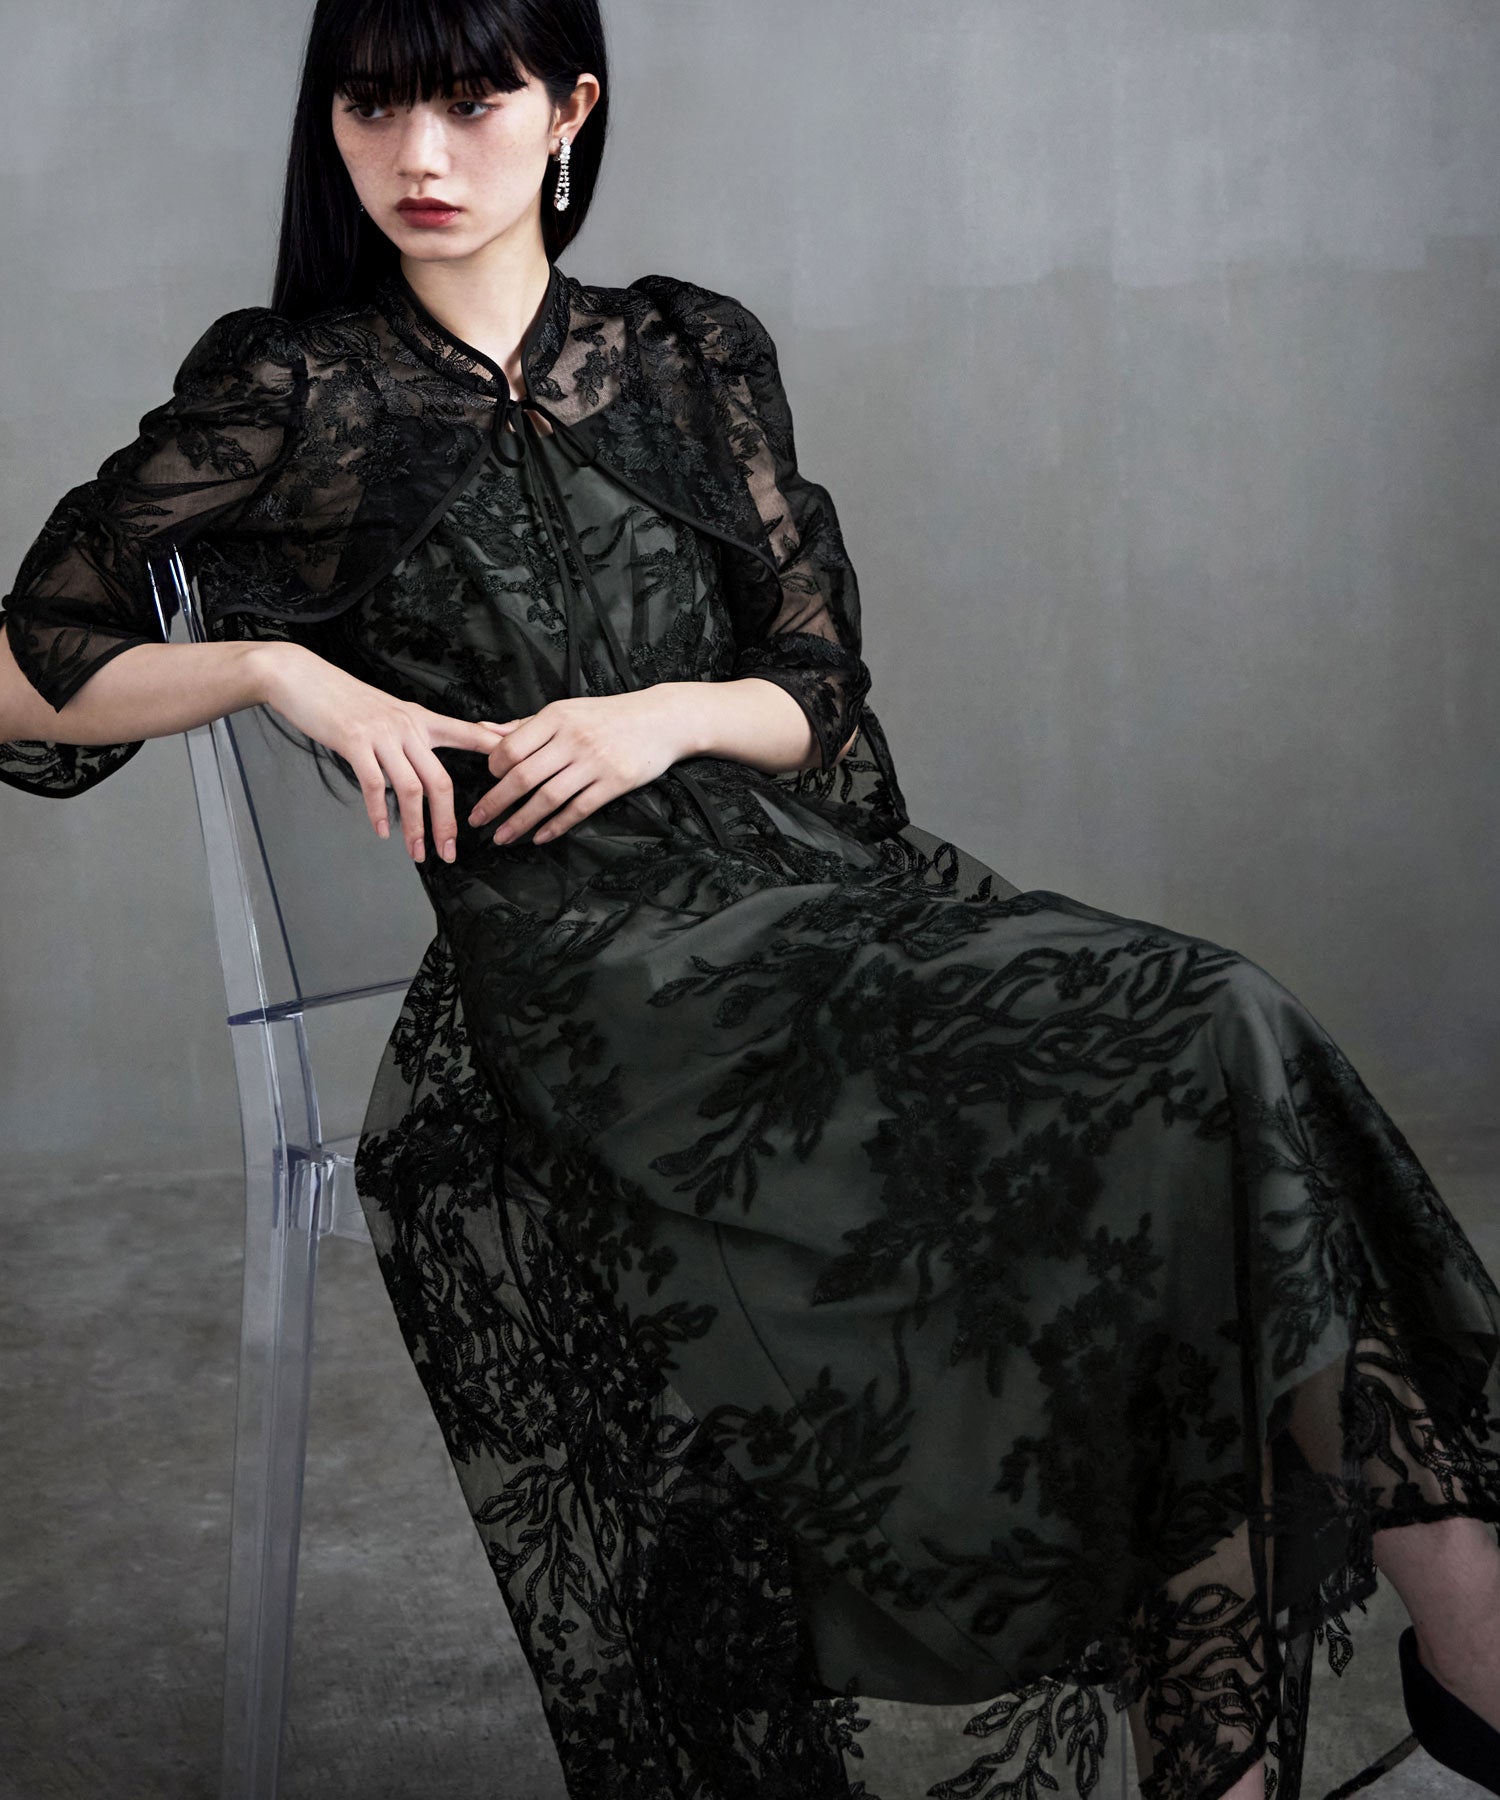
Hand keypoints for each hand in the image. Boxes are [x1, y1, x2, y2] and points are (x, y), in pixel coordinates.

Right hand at [258, 643, 507, 862]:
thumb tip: (433, 756)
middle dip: (448, 822)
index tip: (520, 773)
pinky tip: (383, 832)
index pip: (470, 734)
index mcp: (422, 720)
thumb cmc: (345, 700)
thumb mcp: (389, 712)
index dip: (497, 751)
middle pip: (441, 781)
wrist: (303, 678)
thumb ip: (415, 733)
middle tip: (450, 853)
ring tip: (418, 854)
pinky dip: (379, 812)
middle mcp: (408, 726)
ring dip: (416, 827)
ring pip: (410, 788)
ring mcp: (382, 735)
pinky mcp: (354, 742)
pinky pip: (374, 784)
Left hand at [467, 688, 694, 844]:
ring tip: (502, 837)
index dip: (494, 768)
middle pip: (524, 776)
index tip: (488, 781)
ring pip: (548, 798)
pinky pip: (578, 810)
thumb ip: (526, 725)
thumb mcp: (567, 710)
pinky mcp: (615, 783)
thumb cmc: (608, 715)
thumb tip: (483, 731)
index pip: (512, 747)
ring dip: (520, 822)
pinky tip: (539, 837)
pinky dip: (555, 826)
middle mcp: (573, 739)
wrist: (661, 720)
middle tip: (477, 820)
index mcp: (557, 717)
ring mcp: (595, 762)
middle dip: (495, 802)